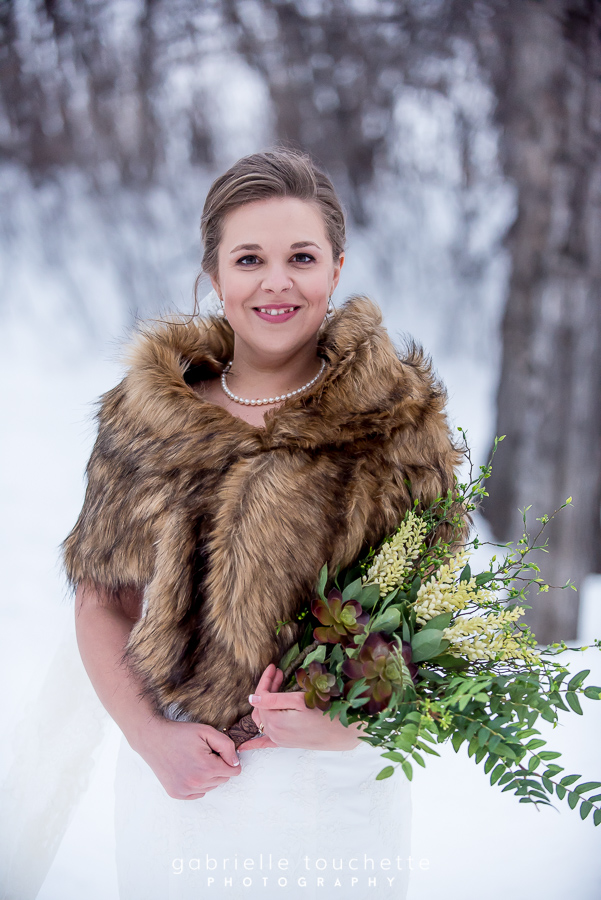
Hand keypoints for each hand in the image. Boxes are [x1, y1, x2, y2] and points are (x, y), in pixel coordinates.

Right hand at [133, 717, 241, 798]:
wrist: (154, 739)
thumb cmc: (180, 734)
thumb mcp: (207, 732)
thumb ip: (227, 746)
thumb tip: (236, 763)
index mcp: (207, 768)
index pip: (234, 771)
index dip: (229, 759)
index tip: (217, 751)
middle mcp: (197, 783)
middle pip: (223, 779)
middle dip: (219, 766)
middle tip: (205, 753)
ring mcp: (185, 790)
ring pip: (212, 786)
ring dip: (209, 775)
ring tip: (195, 760)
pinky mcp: (177, 794)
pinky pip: (199, 793)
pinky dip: (198, 783)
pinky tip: (188, 769)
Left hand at [238, 663, 364, 751]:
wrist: (343, 732)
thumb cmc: (324, 713)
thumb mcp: (299, 701)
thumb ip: (273, 700)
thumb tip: (251, 698)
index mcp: (275, 721)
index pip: (262, 697)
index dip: (266, 680)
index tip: (274, 667)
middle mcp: (273, 732)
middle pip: (262, 706)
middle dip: (267, 688)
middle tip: (279, 674)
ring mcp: (279, 739)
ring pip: (263, 718)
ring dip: (265, 703)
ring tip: (276, 687)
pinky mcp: (286, 743)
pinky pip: (265, 743)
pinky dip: (254, 743)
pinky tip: (243, 747)